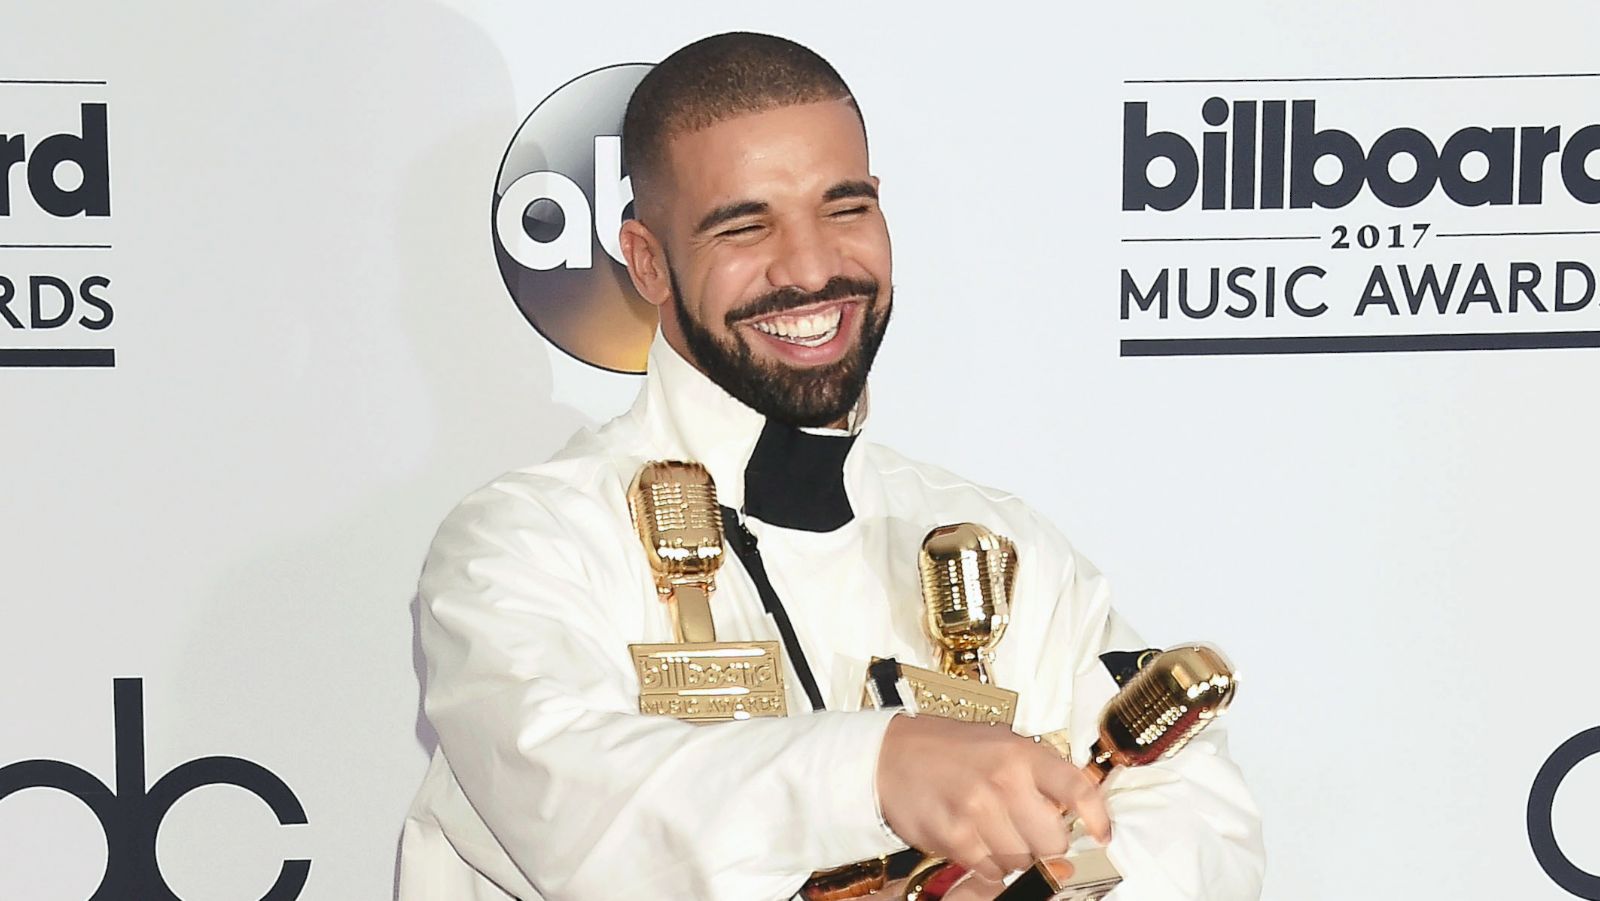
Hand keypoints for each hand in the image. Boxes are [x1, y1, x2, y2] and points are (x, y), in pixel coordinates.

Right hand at [875, 714, 1110, 882]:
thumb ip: (1035, 772)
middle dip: (1044, 845)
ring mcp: (977, 810)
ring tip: (991, 832)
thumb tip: (1072, 809)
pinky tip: (973, 842)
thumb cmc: (945, 749)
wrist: (888, 755)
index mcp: (1020, 753)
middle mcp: (1003, 780)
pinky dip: (985, 866)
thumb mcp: (999, 743)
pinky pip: (989, 871)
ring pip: (1021, 862)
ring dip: (1012, 857)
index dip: (1098, 817)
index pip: (1077, 788)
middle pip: (1053, 842)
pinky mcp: (953, 836)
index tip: (1102, 835)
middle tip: (1027, 832)